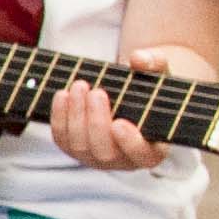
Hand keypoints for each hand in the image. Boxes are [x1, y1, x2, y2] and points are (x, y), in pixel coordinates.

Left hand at [51, 45, 189, 170]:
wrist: (128, 93)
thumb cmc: (149, 86)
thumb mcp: (158, 72)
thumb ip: (155, 63)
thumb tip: (139, 59)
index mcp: (152, 148)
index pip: (142, 155)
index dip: (130, 143)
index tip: (120, 124)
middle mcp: (124, 160)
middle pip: (105, 152)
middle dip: (96, 122)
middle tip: (97, 92)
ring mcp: (97, 157)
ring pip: (80, 147)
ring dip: (76, 116)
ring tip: (80, 86)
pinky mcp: (75, 149)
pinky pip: (62, 139)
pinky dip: (60, 117)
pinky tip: (63, 95)